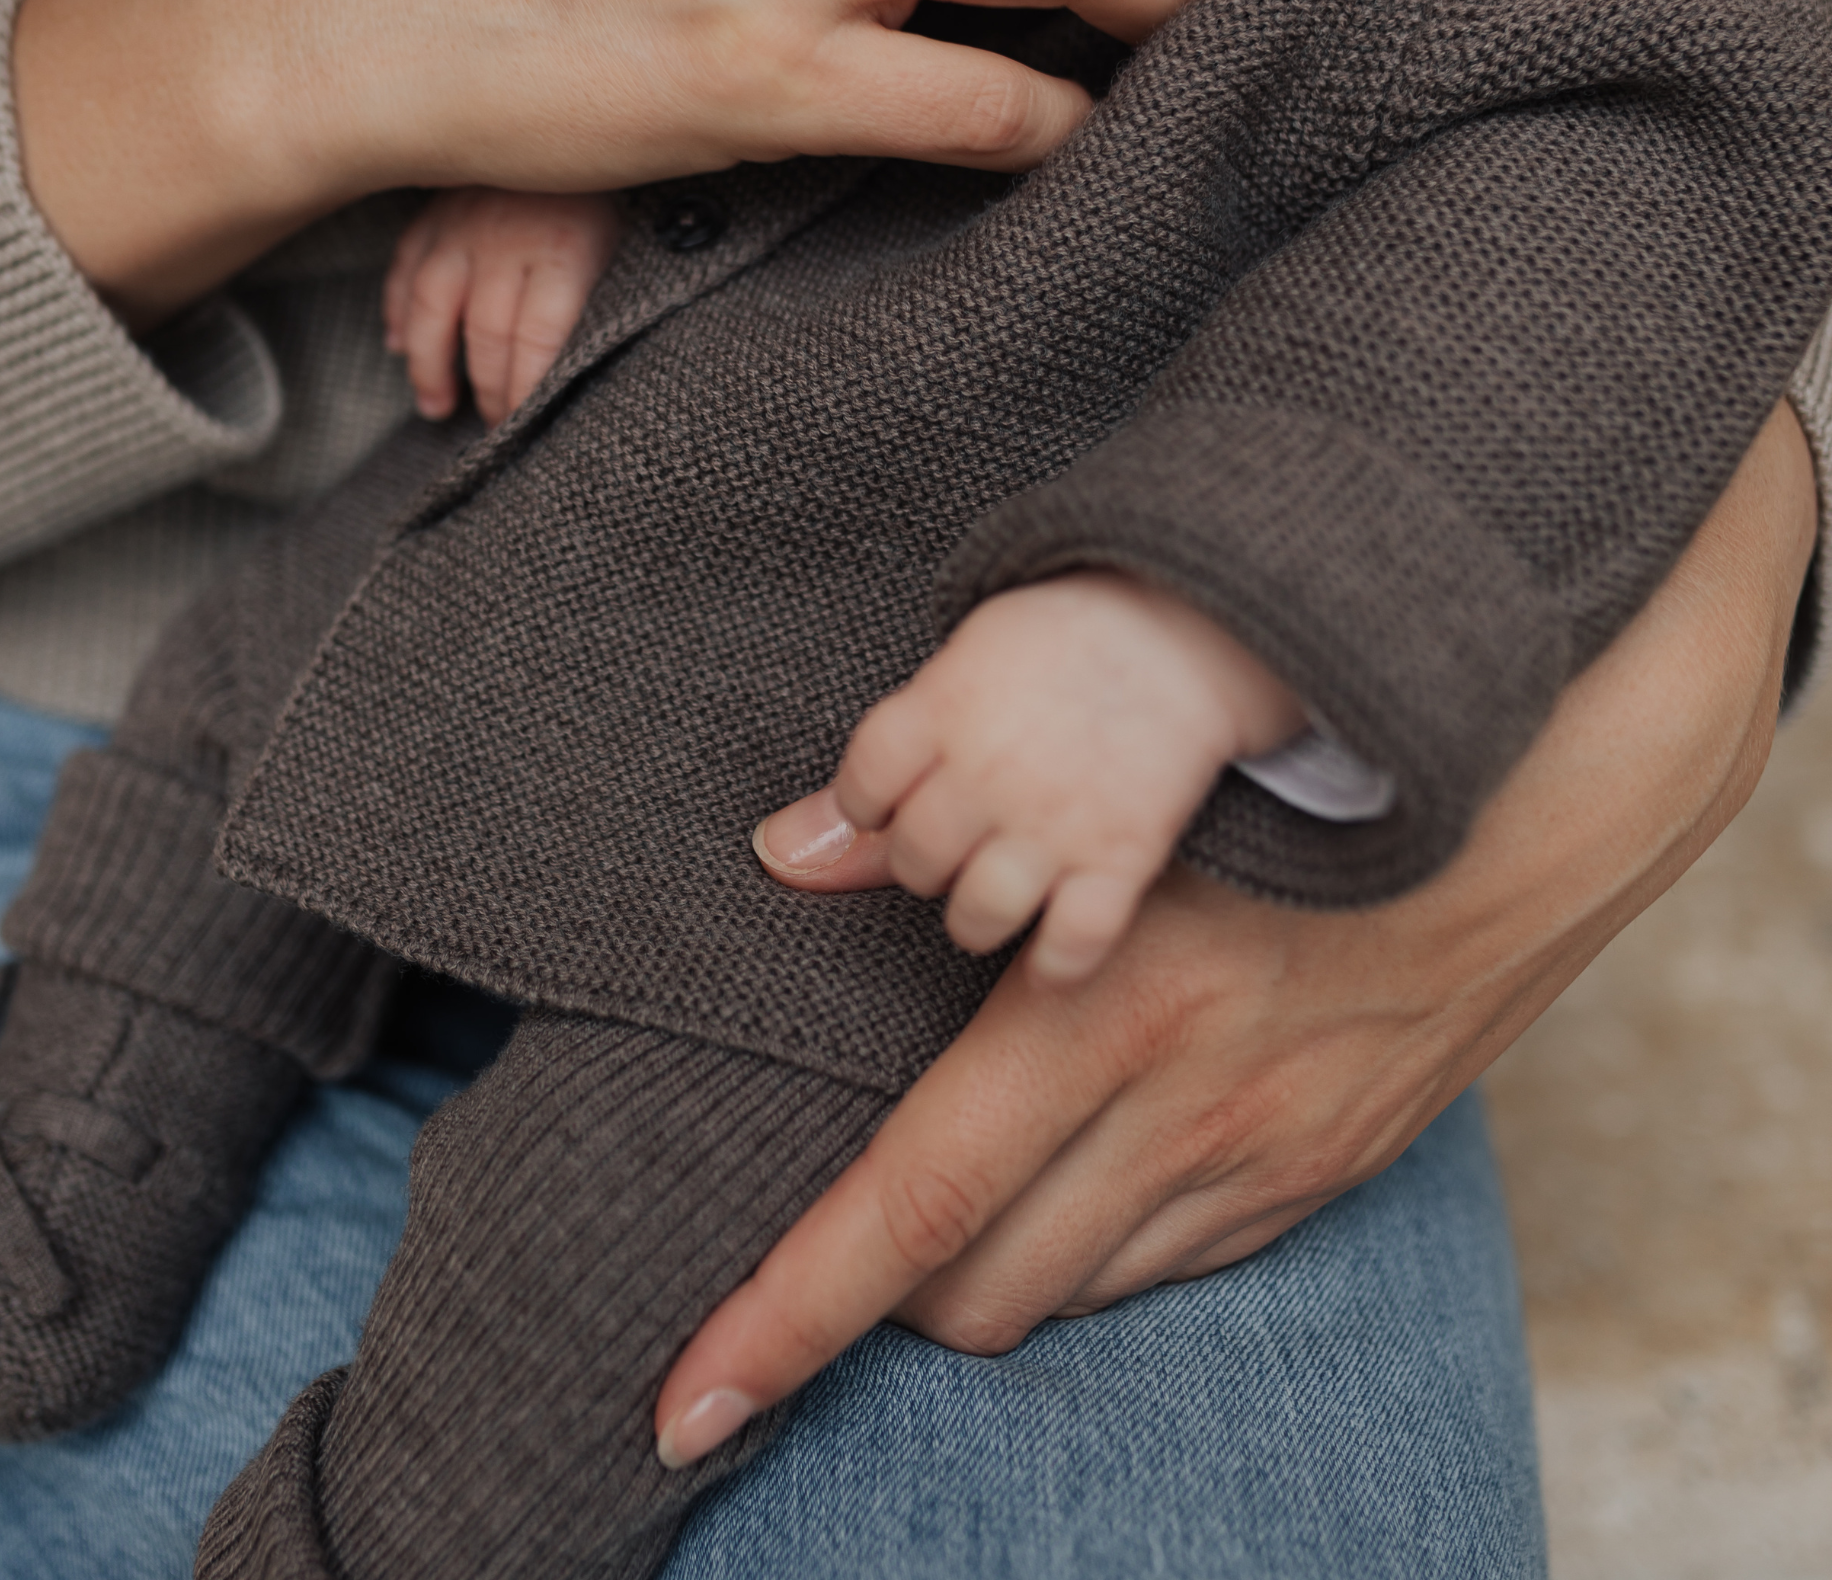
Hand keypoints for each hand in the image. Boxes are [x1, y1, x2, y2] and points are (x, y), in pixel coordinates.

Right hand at [383, 189, 621, 423]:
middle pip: (486, 332)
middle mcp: (506, 239)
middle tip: (492, 428)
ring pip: (432, 305)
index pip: (536, 341)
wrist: (575, 112)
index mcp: (564, 250)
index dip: (525, 391)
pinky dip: (396, 310)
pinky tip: (399, 345)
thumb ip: (594, 302)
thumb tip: (578, 375)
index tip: (525, 427)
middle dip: (488, 390)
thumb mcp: (622, 245)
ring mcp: (463, 223)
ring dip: (429, 364)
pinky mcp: (436, 208)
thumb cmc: (606, 195)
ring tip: (434, 406)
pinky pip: (406, 265)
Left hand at [654, 401, 1816, 1468]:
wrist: (1509, 824)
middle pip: (969, 1289)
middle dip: (880, 1296)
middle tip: (841, 1237)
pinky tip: (1083, 1167)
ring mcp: (1255, 1170)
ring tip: (963, 1193)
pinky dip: (1086, 1249)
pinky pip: (1154, 1272)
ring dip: (983, 1272)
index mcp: (1102, 1010)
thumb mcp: (1106, 816)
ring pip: (1059, 1297)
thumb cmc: (1273, 793)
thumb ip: (933, 859)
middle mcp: (1177, 1118)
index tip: (685, 1401)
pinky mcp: (1309, 1190)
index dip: (785, 1315)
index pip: (907, 1202)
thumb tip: (786, 853)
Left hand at [754, 571, 1302, 984]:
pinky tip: (1054, 946)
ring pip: (975, 916)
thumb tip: (771, 854)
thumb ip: (874, 770)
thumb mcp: (956, 671)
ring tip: (1000, 885)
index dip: (872, 807)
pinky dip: (1057, 961)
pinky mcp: (1123, 856)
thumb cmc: (1057, 642)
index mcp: (938, 710)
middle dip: (927, 860)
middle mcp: (987, 772)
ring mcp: (1055, 819)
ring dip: (977, 914)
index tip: (902, 795)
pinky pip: (1072, 944)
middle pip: (914, 862)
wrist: (1186, 626)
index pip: (860, 793)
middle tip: (965, 833)